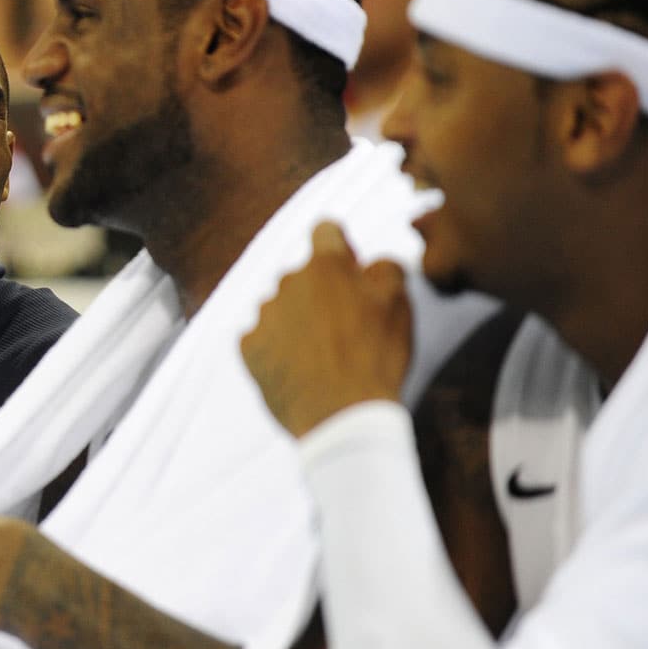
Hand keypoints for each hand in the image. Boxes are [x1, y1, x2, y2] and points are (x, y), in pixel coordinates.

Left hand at [241, 221, 411, 437]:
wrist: (342, 417)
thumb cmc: (376, 359)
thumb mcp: (399, 306)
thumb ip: (386, 270)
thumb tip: (373, 263)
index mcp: (327, 265)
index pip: (325, 231)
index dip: (339, 246)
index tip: (348, 268)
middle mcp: (289, 281)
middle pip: (303, 276)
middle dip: (320, 292)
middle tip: (342, 327)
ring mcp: (265, 314)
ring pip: (280, 307)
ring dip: (296, 321)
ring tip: (320, 355)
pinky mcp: (249, 347)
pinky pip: (260, 338)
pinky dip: (274, 348)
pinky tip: (296, 368)